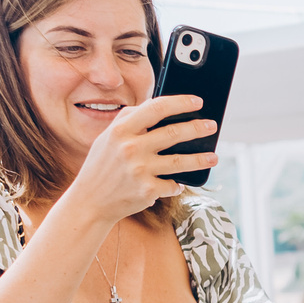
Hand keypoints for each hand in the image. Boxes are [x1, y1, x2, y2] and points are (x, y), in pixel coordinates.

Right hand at [54, 94, 216, 225]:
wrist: (90, 202)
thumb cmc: (102, 166)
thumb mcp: (107, 138)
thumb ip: (128, 119)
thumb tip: (156, 104)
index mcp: (120, 130)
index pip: (156, 109)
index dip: (180, 103)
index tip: (197, 101)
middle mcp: (130, 148)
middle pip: (173, 133)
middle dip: (197, 128)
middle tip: (212, 125)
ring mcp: (140, 170)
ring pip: (180, 161)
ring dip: (200, 159)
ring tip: (213, 157)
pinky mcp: (148, 191)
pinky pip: (172, 185)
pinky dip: (177, 184)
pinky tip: (179, 183)